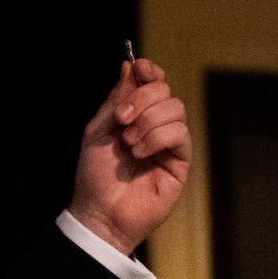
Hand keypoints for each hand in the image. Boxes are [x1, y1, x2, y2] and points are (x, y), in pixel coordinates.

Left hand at [68, 57, 190, 256]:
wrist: (101, 212)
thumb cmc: (96, 175)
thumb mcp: (98, 132)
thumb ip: (115, 101)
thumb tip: (129, 66)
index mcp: (135, 115)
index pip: (153, 82)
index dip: (149, 70)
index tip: (139, 68)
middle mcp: (155, 125)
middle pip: (165, 91)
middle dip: (143, 98)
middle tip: (122, 120)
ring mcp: (170, 143)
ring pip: (176, 109)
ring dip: (148, 121)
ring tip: (128, 143)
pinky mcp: (181, 161)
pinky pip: (180, 134)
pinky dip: (157, 137)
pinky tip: (139, 152)